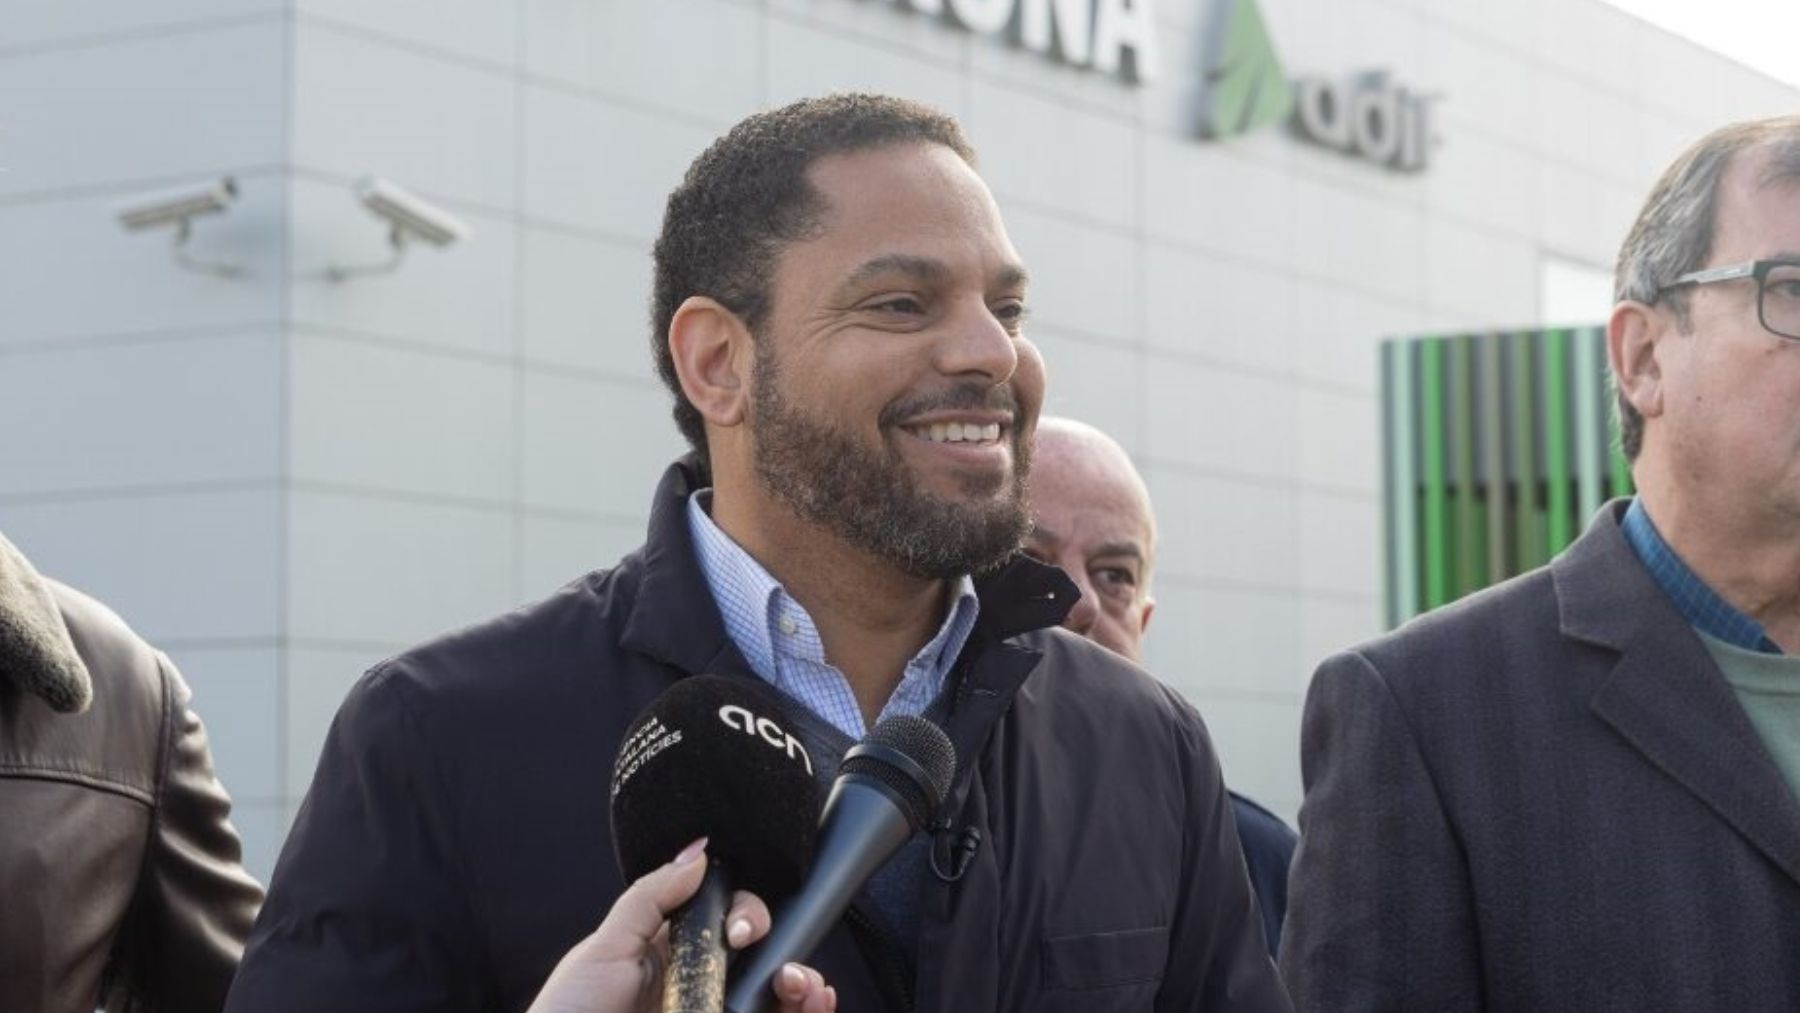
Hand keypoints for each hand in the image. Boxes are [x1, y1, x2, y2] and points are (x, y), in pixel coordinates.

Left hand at [527, 838, 835, 1012]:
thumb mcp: (604, 948)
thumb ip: (652, 897)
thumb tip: (700, 851)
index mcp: (674, 955)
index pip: (729, 922)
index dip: (747, 916)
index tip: (739, 930)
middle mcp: (701, 988)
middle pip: (765, 960)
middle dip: (787, 948)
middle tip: (778, 962)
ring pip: (779, 998)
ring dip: (806, 985)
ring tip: (805, 987)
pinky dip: (806, 1012)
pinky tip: (814, 1003)